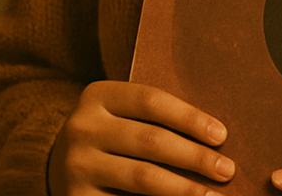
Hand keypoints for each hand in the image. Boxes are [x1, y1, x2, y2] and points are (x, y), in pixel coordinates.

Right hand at [47, 80, 233, 194]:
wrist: (54, 163)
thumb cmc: (108, 132)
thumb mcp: (120, 112)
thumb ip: (154, 117)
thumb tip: (214, 137)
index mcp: (99, 95)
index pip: (152, 101)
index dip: (190, 118)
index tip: (222, 135)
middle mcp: (84, 128)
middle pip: (151, 141)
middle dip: (195, 158)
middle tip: (227, 170)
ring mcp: (78, 166)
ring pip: (142, 178)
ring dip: (183, 189)